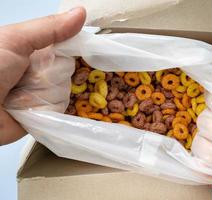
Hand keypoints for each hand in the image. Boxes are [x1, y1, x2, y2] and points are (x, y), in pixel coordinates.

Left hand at [0, 7, 85, 144]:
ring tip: (16, 96)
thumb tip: (81, 12)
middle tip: (22, 76)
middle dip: (48, 74)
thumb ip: (49, 28)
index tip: (72, 50)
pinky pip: (59, 108)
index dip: (70, 48)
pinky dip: (43, 109)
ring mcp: (42, 93)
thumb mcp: (15, 41)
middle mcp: (40, 70)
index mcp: (33, 50)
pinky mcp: (44, 114)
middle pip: (68, 69)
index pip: (67, 46)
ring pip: (64, 90)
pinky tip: (25, 109)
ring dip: (40, 93)